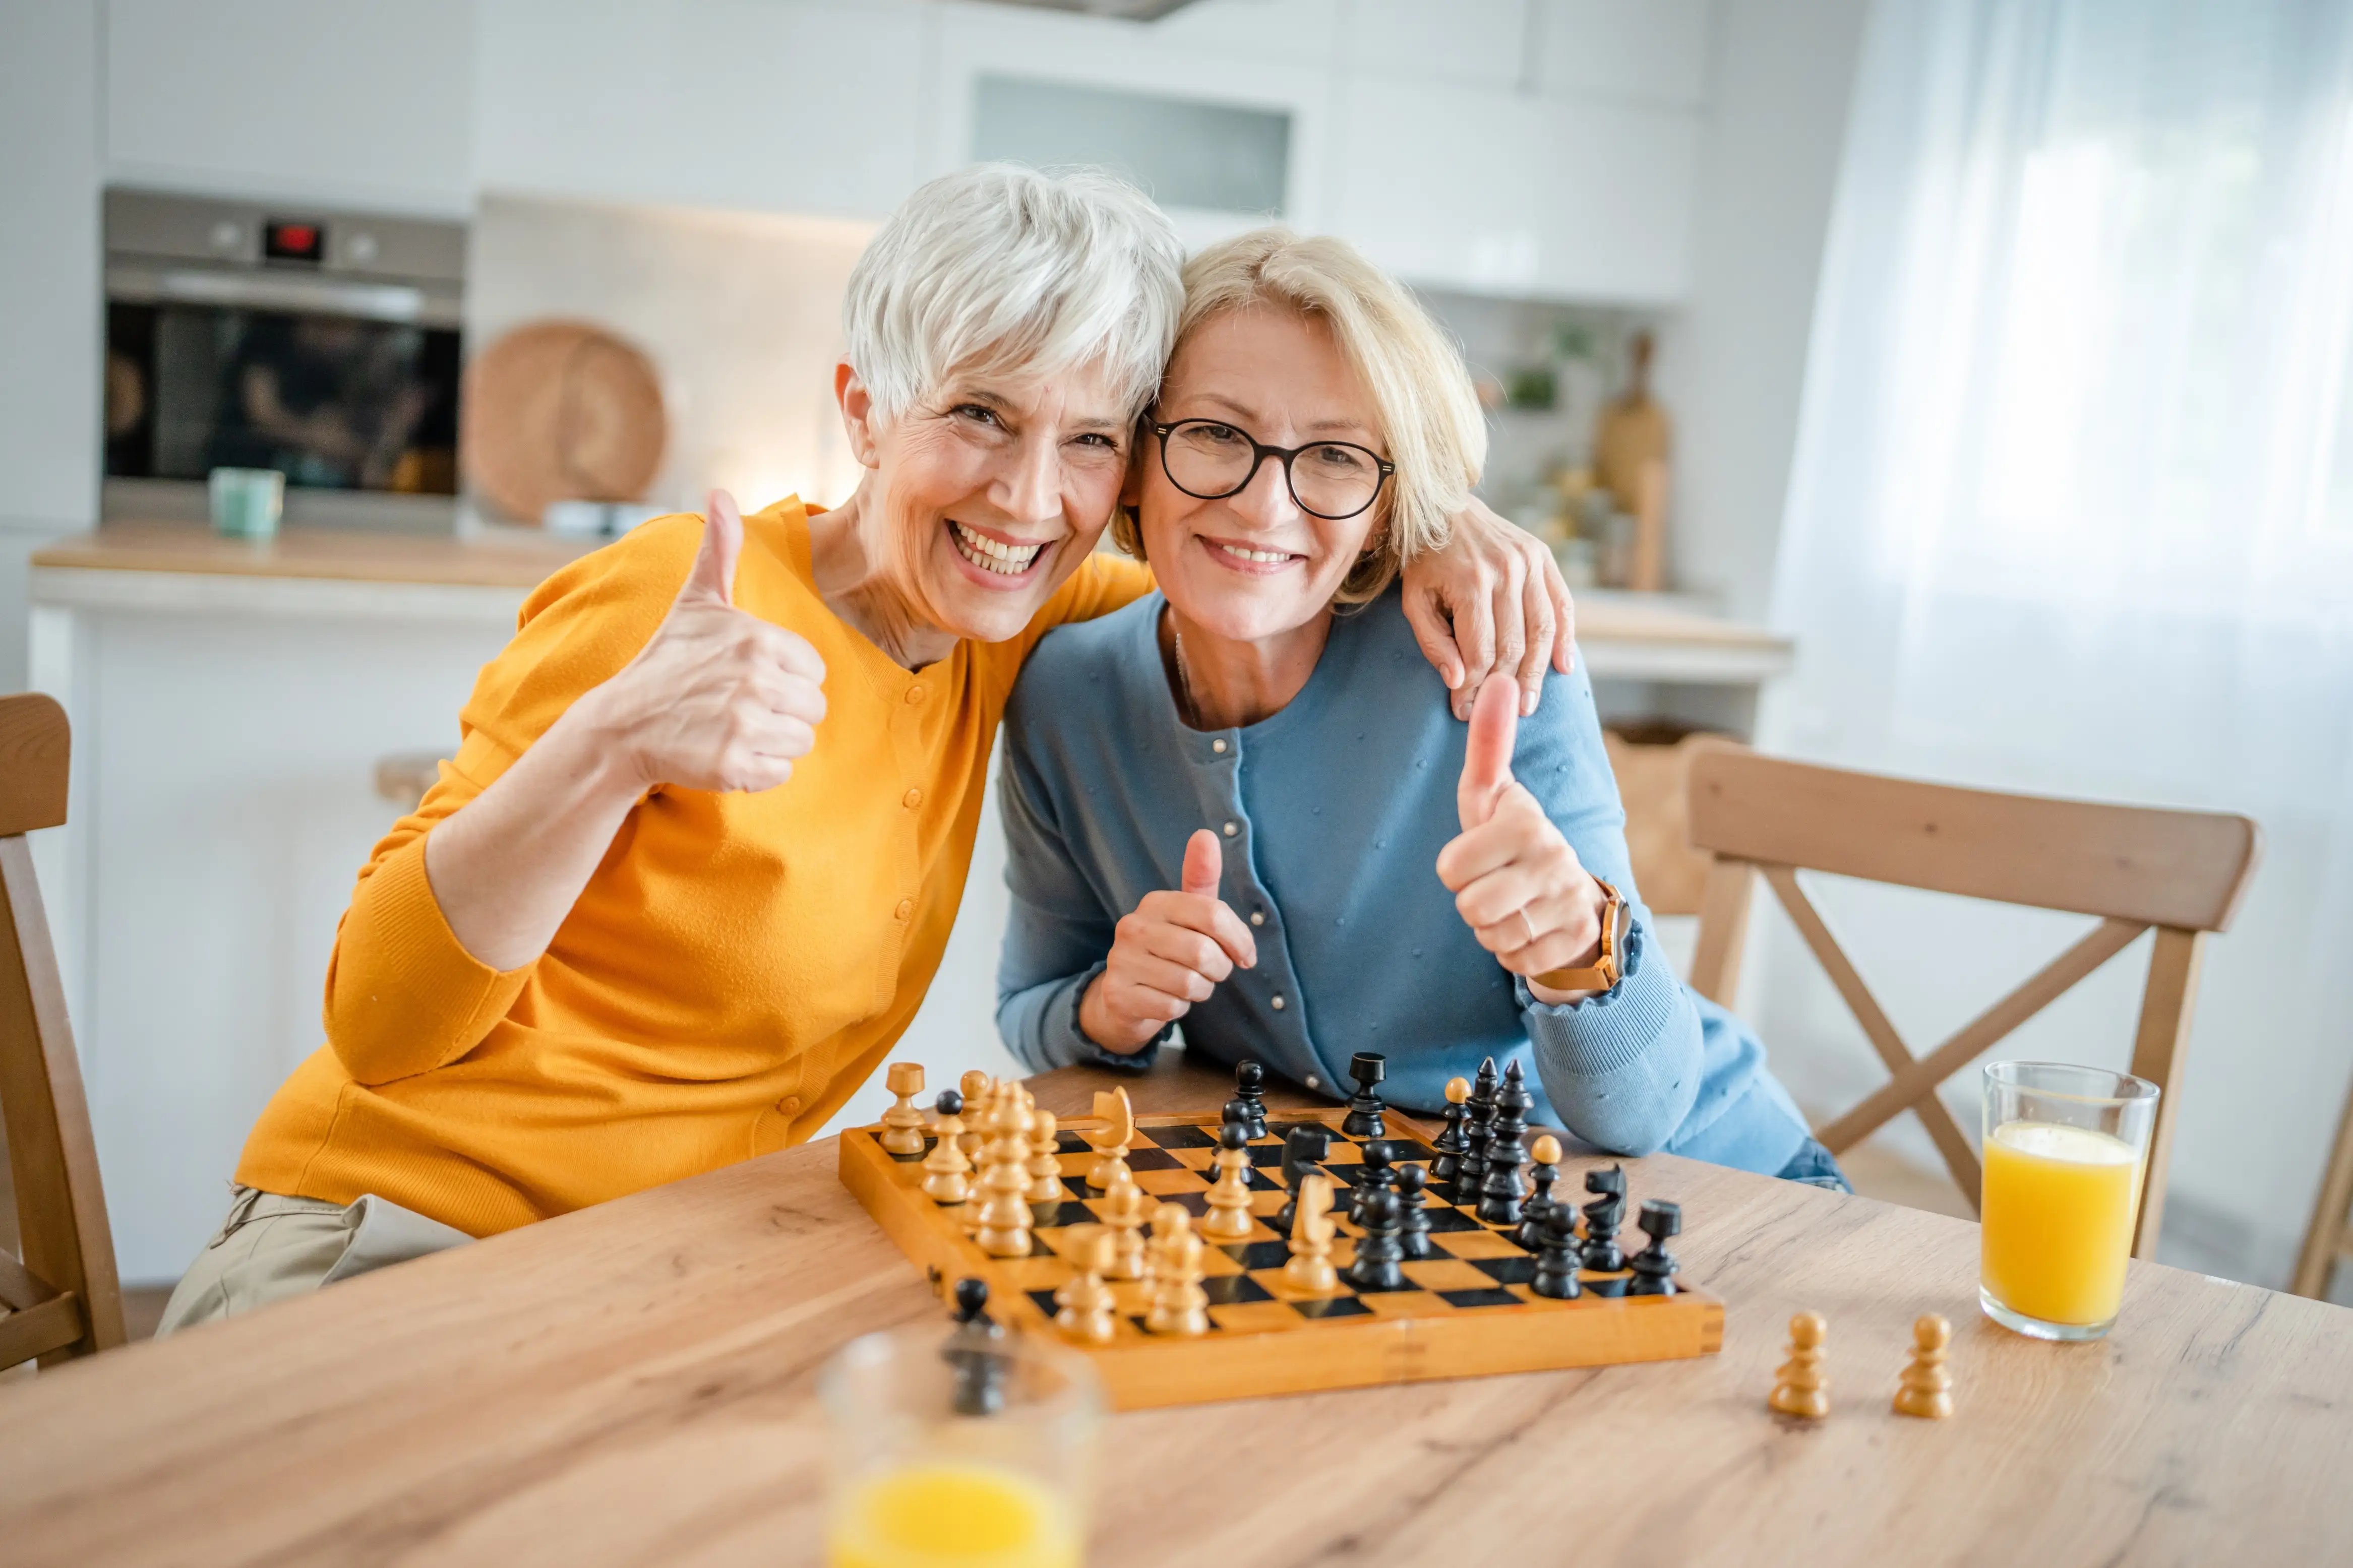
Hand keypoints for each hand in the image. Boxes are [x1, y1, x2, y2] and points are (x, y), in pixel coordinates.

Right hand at [580, 489, 827, 792]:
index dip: (786, 677)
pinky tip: (725, 753)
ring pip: (800, 742)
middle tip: (736, 706)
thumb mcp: (697, 602)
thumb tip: (720, 493)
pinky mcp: (733, 765)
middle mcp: (755, 680)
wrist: (622, 724)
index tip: (747, 676)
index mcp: (758, 639)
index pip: (813, 671)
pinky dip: (757, 771)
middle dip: (781, 711)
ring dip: (771, 742)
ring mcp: (744, 724)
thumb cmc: (668, 660)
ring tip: (730, 727)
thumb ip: (721, 551)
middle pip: (813, 708)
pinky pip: (779, 774)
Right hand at [1078, 829, 1258, 1051]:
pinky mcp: (1118, 994)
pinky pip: (1171, 1008)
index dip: (1239, 939)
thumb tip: (1206, 834)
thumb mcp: (1188, 914)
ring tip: (1187, 985)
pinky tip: (1166, 999)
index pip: (1213, 914)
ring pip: (1190, 984)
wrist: (1123, 997)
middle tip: (1212, 972)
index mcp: (1156, 902)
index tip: (1245, 955)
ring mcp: (1121, 960)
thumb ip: (1201, 878)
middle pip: (1203, 952)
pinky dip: (1179, 1009)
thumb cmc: (1168, 951)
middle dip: (1219, 969)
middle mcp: (1133, 926)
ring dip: (1200, 991)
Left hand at [1399, 496, 1576, 721]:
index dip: (1475, 688)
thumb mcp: (1414, 601)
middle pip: (1514, 645)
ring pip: (1542, 630)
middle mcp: (1505, 570)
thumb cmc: (1425, 562)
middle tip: (1499, 716)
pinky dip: (1564, 638)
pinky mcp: (1543, 557)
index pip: (1481, 651)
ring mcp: (1529, 561)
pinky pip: (1562, 605)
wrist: (1444, 508)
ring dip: (1536, 673)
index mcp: (1470, 582)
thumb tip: (1458, 681)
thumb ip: (1433, 643)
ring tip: (1527, 704)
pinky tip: (1562, 666)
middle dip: (1505, 687)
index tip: (1465, 711)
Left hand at [1436, 676, 1607, 1002]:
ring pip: (1492, 936)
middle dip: (1473, 902)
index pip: (1450, 868)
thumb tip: (1497, 681)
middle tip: (1496, 884)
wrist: (1575, 899)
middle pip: (1469, 907)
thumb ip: (1489, 744)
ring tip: (1513, 905)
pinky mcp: (1575, 942)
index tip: (1481, 855)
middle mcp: (1553, 860)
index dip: (1456, 868)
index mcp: (1525, 823)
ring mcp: (1567, 904)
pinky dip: (1516, 952)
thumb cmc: (1516, 841)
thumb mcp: (1495, 795)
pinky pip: (1516, 962)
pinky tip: (1531, 928)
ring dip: (1493, 928)